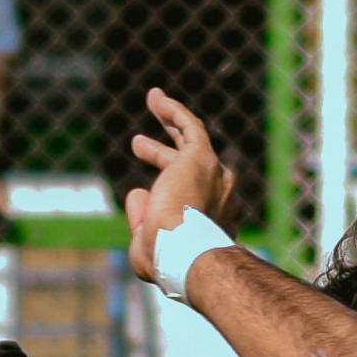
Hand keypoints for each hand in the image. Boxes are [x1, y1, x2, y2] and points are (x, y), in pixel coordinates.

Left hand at [122, 86, 239, 273]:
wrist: (185, 251)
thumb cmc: (166, 258)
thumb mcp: (145, 243)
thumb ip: (142, 218)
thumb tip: (137, 191)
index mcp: (209, 220)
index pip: (187, 201)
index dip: (161, 196)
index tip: (143, 196)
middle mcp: (219, 195)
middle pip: (188, 166)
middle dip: (162, 155)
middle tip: (139, 146)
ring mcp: (213, 174)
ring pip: (191, 139)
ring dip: (171, 120)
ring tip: (153, 100)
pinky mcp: (201, 157)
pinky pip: (189, 127)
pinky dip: (174, 112)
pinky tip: (156, 98)